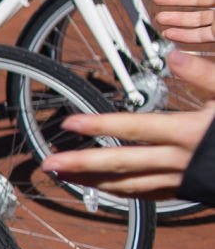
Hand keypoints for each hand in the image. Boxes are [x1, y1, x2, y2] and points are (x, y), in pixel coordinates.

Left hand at [40, 50, 214, 200]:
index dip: (100, 125)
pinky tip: (102, 188)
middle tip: (48, 163)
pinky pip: (148, 194)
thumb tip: (174, 54)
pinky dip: (122, 192)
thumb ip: (205, 73)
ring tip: (63, 175)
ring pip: (130, 185)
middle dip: (82, 164)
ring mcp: (184, 180)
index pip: (134, 128)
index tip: (69, 124)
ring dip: (94, 181)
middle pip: (122, 164)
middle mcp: (181, 161)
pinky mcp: (189, 190)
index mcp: (189, 134)